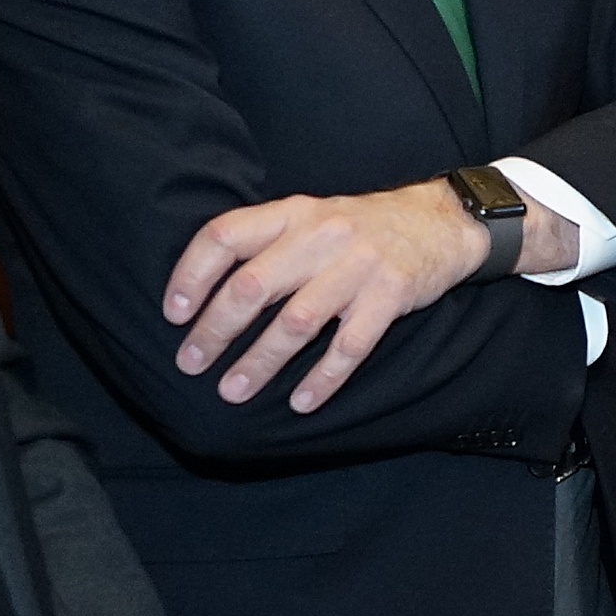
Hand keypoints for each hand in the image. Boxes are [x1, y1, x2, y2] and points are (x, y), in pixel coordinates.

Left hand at [165, 183, 503, 410]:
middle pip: (253, 286)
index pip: (225, 236)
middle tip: (191, 363)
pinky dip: (324, 378)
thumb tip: (206, 290)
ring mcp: (358, 266)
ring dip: (259, 362)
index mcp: (292, 213)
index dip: (191, 274)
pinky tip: (301, 402)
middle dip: (215, 330)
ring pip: (297, 322)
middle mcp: (321, 236)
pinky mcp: (391, 296)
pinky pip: (351, 346)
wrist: (442, 221)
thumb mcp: (311, 216)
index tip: (173, 312)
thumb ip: (266, 241)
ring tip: (232, 391)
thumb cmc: (361, 227)